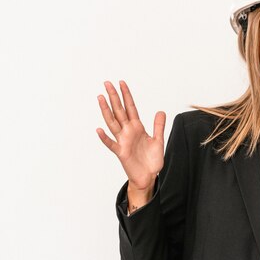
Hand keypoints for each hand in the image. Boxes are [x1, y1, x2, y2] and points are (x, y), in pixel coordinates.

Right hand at [96, 80, 165, 200]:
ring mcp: (123, 141)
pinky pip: (112, 144)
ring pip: (112, 123)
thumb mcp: (158, 141)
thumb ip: (158, 126)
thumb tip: (160, 111)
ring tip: (100, 98)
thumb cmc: (151, 160)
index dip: (126, 95)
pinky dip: (105, 138)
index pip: (130, 108)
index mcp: (137, 128)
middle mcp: (128, 132)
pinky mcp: (121, 153)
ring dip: (106, 111)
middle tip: (107, 83)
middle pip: (119, 111)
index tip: (121, 83)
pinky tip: (99, 130)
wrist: (148, 177)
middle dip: (114, 97)